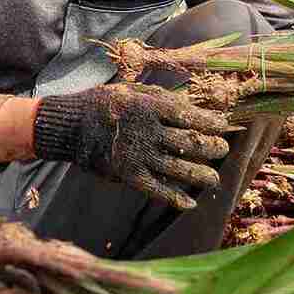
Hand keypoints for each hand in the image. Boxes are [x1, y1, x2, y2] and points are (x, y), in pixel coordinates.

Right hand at [34, 84, 229, 210]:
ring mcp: (138, 155)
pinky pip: (156, 189)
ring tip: (214, 179)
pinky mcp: (128, 175)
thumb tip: (191, 104)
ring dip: (200, 175)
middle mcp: (146, 132)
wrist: (70, 126)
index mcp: (148, 106)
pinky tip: (189, 203)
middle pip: (188, 142)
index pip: (187, 115)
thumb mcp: (132, 90)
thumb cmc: (104, 103)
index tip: (222, 125)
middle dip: (211, 148)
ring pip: (178, 168)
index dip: (209, 121)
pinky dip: (174, 198)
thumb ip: (160, 97)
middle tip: (223, 149)